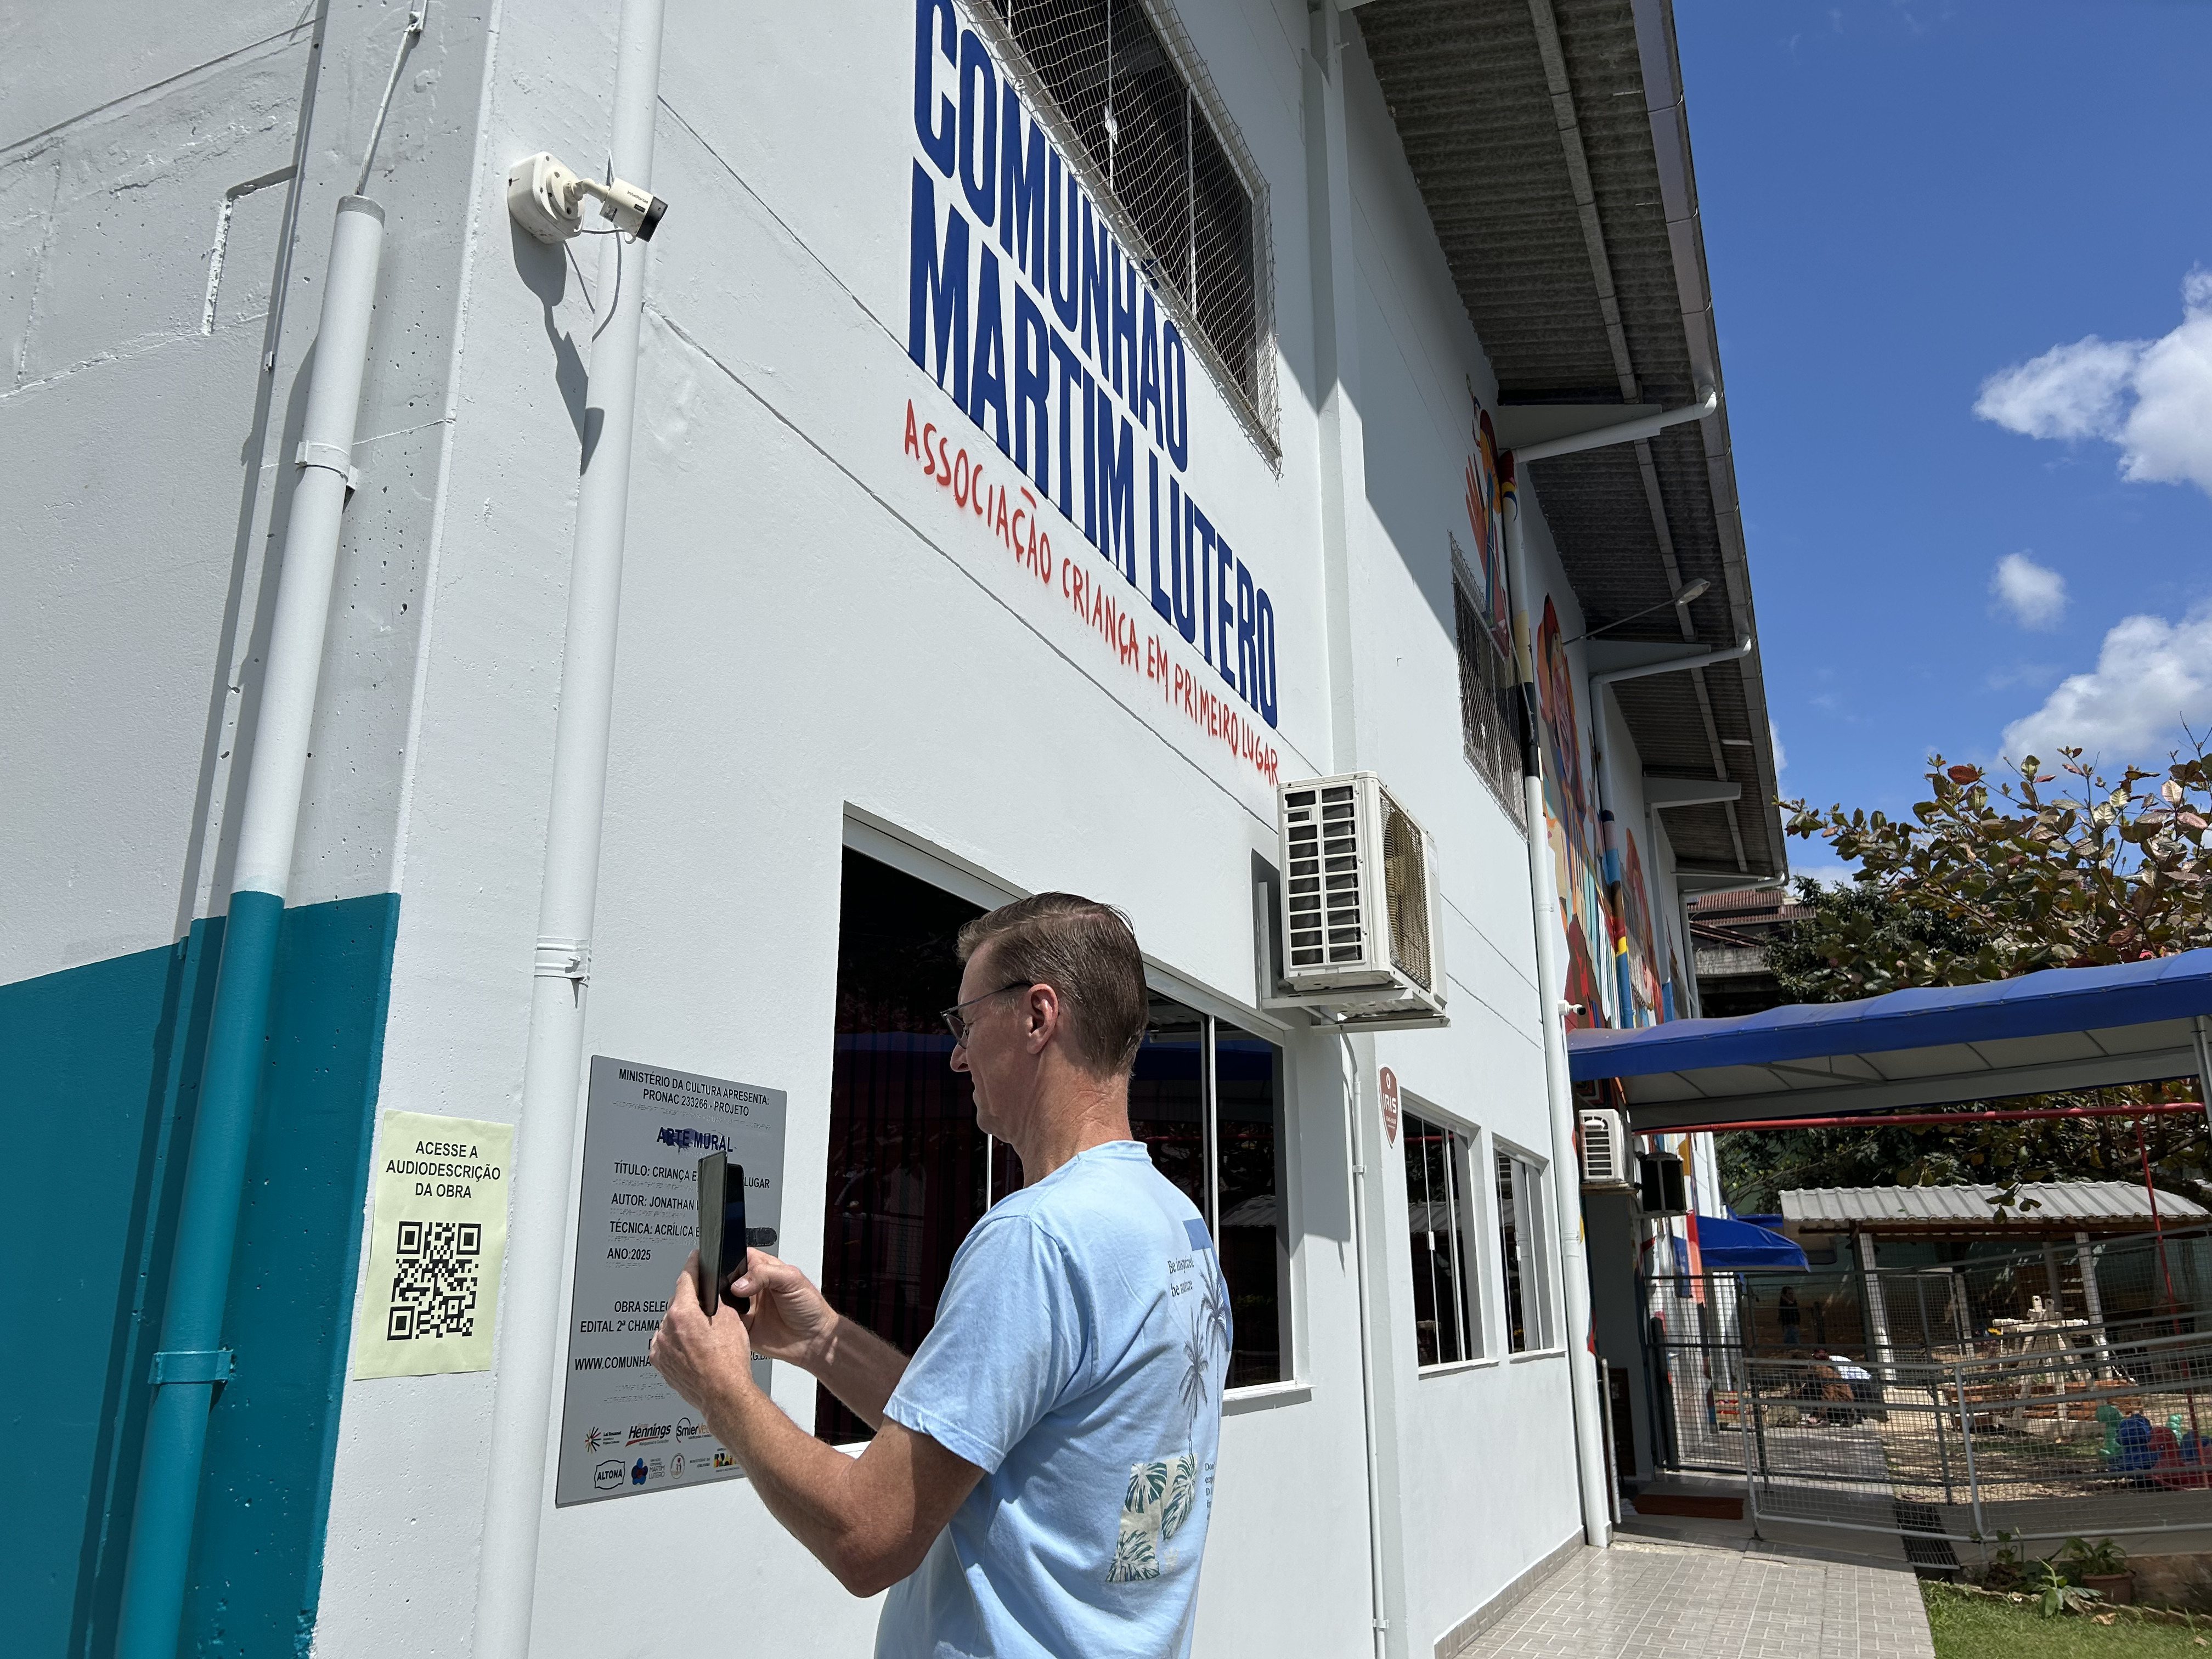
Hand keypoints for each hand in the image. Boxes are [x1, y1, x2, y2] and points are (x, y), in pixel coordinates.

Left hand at [650, 1251, 756, 1415]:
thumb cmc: (729, 1363)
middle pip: (677, 1303)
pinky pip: (666, 1343)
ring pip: (670, 1325)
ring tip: (703, 1339)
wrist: (723, 1394)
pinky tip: (693, 1351)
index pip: (685, 1279)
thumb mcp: (731, 1320)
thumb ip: (715, 1301)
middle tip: (707, 1313)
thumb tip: (710, 1294)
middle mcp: (666, 1329)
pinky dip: (676, 1342)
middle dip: (691, 1304)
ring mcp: (660, 1347)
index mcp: (683, 1314)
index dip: (693, 1265)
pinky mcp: (659, 1363)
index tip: (695, 1258)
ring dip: (682, 1325)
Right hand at [732, 1248, 840, 1372]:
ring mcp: (744, 1307)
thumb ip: (766, 1274)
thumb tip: (740, 1284)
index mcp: (761, 1269)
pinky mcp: (741, 1327)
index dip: (727, 1259)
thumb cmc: (810, 1307)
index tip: (725, 1269)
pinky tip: (730, 1321)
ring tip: (730, 1306)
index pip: (737, 1256)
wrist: (814, 1340)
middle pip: (723, 1279)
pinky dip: (722, 1323)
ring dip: (720, 1304)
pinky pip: (723, 1323)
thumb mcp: (793, 1280)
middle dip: (719, 1284)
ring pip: (720, 1302)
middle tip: (728, 1291)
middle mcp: (750, 1287)